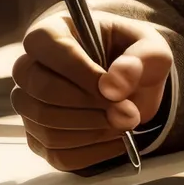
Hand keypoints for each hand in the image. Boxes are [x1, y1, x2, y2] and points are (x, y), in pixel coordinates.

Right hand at [11, 11, 173, 172]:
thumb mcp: (153, 48)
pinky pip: (53, 153)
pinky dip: (89, 152)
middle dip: (89, 105)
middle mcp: (31, 66)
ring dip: (91, 129)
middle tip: (127, 112)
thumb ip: (142, 58)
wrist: (136, 87)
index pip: (46, 44)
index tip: (114, 88)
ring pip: (45, 124)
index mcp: (54, 32)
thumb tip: (113, 85)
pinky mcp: (38, 136)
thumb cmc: (137, 58)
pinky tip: (115, 140)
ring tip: (125, 123)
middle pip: (40, 89)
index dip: (79, 70)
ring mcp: (30, 104)